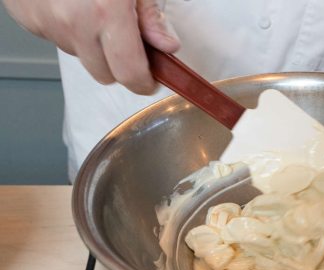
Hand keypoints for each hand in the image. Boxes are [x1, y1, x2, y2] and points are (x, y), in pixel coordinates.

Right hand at [3, 0, 179, 93]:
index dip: (142, 83)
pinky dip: (68, 31)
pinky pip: (57, 40)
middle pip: (105, 74)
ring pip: (81, 58)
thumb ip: (151, 16)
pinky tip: (71, 7)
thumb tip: (167, 45)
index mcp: (107, 12)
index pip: (129, 73)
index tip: (148, 81)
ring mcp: (49, 23)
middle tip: (123, 38)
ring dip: (92, 45)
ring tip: (93, 12)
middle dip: (118, 64)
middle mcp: (76, 23)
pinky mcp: (30, 21)